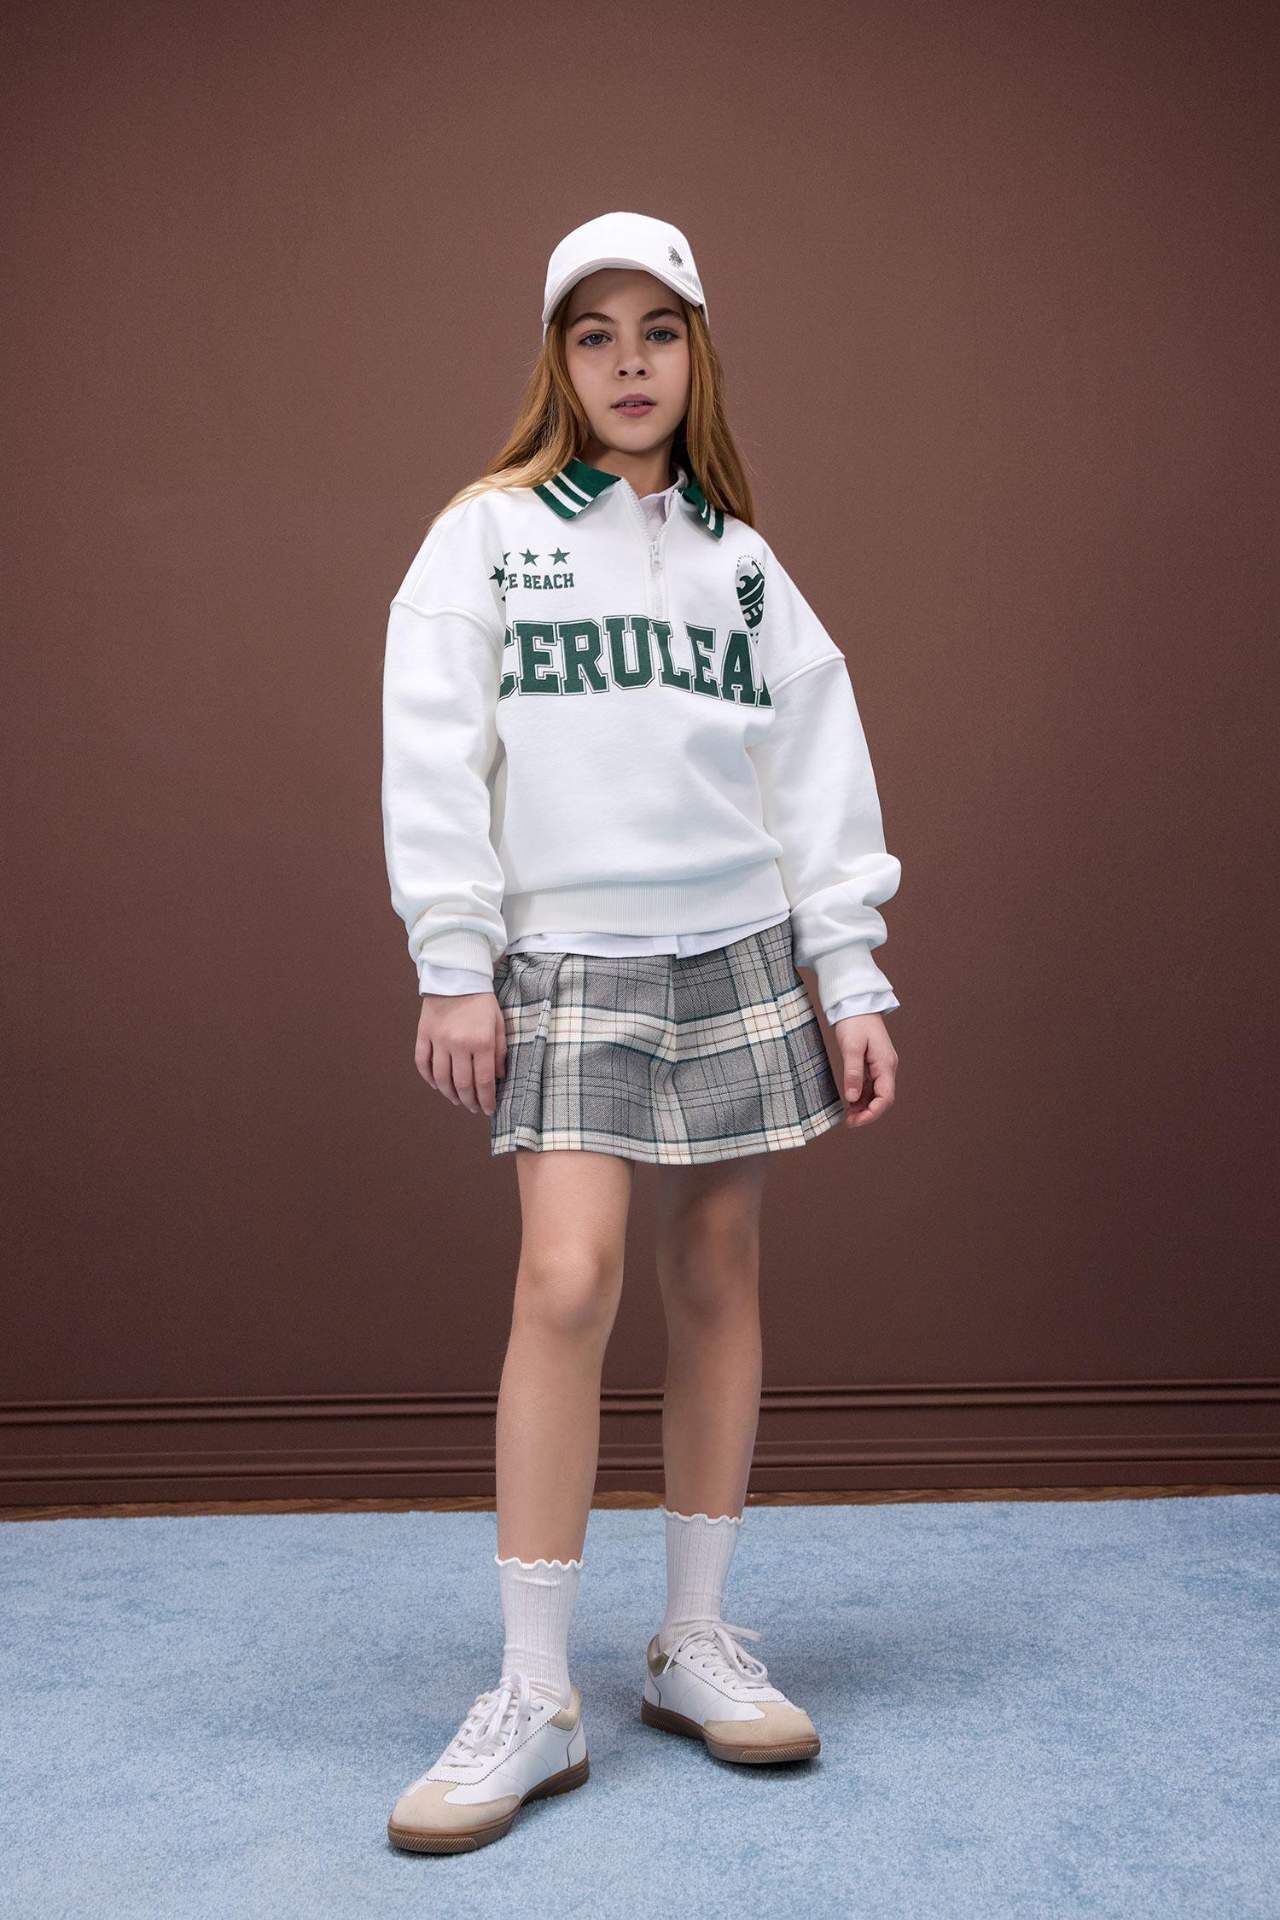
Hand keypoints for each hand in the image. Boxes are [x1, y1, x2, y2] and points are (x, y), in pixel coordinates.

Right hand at [415, 991, 506, 1116]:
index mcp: (481, 1042)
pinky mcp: (424, 1035)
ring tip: (457, 1100)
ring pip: (441, 1078)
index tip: (488, 1110)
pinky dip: (428, 1077)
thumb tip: (499, 1077)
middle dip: (469, 1101)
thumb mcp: (498, 1024)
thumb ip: (500, 1051)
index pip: (483, 1081)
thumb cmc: (482, 1001)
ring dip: (449, 1094)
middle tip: (473, 1109)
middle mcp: (459, 1044)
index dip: (486, 1100)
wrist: (457, 976)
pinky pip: (423, 1062)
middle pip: (462, 1084)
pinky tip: (436, 1085)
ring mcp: (438, 1040)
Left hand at [831, 1012, 896, 1127]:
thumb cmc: (855, 1021)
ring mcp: (881, 1065)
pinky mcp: (873, 1062)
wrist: (856, 1002)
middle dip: (867, 1113)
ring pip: (876, 1093)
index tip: (855, 1122)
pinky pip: (870, 1085)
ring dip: (864, 1106)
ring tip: (847, 1116)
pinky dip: (861, 1096)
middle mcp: (887, 1067)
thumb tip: (852, 1098)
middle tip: (849, 1122)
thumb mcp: (851, 1047)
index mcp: (885, 1064)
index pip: (885, 1097)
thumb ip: (852, 1073)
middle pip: (882, 1099)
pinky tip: (850, 1102)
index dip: (872, 1113)